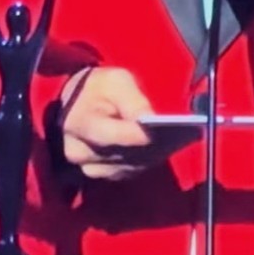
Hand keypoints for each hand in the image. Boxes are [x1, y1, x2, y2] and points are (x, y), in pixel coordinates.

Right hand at [59, 67, 195, 180]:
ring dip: (150, 156)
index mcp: (79, 123)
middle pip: (122, 154)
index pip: (111, 135)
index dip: (136, 135)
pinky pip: (127, 171)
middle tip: (175, 136)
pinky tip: (162, 149)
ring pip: (127, 166)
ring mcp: (88, 166)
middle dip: (149, 146)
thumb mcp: (115, 81)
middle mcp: (79, 151)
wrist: (78, 103)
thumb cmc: (98, 87)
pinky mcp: (99, 173)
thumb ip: (132, 100)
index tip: (158, 130)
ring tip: (173, 142)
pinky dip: (144, 160)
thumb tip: (148, 120)